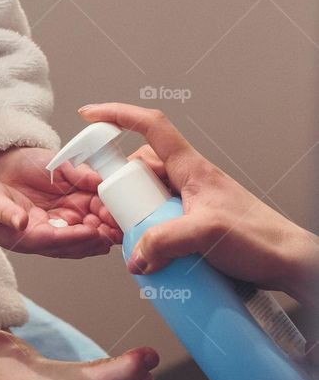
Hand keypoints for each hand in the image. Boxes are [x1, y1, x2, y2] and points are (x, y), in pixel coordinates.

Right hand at [0, 146, 122, 256]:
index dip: (76, 237)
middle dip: (97, 236)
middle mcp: (42, 237)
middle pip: (76, 242)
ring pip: (82, 235)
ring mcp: (49, 227)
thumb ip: (6, 214)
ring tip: (118, 224)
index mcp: (26, 238)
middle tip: (115, 228)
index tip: (93, 231)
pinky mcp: (53, 217)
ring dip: (101, 231)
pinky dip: (95, 221)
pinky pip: (79, 224)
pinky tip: (108, 217)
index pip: (56, 241)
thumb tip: (21, 221)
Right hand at [78, 104, 318, 302]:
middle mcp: (188, 182)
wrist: (288, 263)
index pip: (151, 127)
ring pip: (147, 199)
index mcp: (190, 168)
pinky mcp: (193, 228)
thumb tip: (135, 254)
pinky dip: (149, 238)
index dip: (118, 115)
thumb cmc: (261, 237)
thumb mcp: (207, 233)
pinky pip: (160, 224)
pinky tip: (151, 258)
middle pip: (140, 170)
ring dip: (135, 217)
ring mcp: (190, 205)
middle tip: (114, 214)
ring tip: (135, 242)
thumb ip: (165, 241)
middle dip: (120, 189)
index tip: (90, 116)